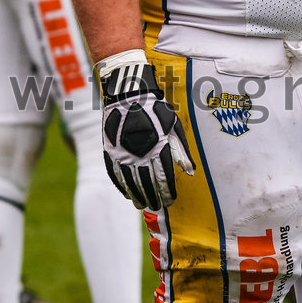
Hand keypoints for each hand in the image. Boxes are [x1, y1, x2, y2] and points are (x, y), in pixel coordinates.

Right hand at [100, 60, 194, 209]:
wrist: (128, 96)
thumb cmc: (156, 111)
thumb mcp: (174, 127)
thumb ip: (181, 151)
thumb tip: (190, 172)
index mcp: (158, 148)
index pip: (163, 178)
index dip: (167, 191)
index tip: (171, 199)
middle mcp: (140, 154)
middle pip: (147, 184)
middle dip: (154, 198)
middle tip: (158, 206)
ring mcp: (123, 155)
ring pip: (131, 184)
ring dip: (138, 196)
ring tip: (144, 205)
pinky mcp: (110, 153)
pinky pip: (116, 176)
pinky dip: (123, 188)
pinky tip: (128, 195)